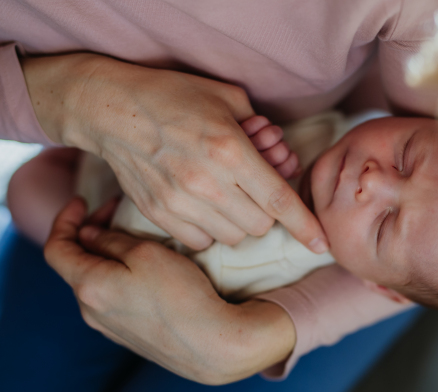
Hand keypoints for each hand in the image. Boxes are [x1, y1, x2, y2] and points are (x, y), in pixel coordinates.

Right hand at [22, 53, 327, 251]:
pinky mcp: (159, 214)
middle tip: (256, 192)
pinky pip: (201, 242)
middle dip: (267, 213)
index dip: (305, 226)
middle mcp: (208, 183)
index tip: (322, 244)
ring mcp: (180, 202)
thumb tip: (278, 157)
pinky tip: (204, 208)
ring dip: (240, 222)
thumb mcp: (226, 98)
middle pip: (260, 225)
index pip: (279, 201)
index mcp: (230, 150)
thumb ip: (260, 129)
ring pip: (233, 237)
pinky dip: (211, 230)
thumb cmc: (172, 96)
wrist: (111, 109)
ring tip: (228, 197)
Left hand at [44, 197, 295, 383]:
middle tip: (116, 212)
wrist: (210, 343)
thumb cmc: (180, 294)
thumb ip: (111, 241)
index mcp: (89, 286)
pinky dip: (117, 276)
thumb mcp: (146, 253)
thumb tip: (88, 235)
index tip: (81, 201)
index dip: (65, 220)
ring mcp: (108, 326)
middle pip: (75, 264)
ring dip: (105, 255)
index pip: (56, 249)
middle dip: (90, 233)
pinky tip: (144, 270)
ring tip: (133, 238)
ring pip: (95, 281)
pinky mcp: (128, 335)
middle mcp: (91, 310)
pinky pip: (111, 298)